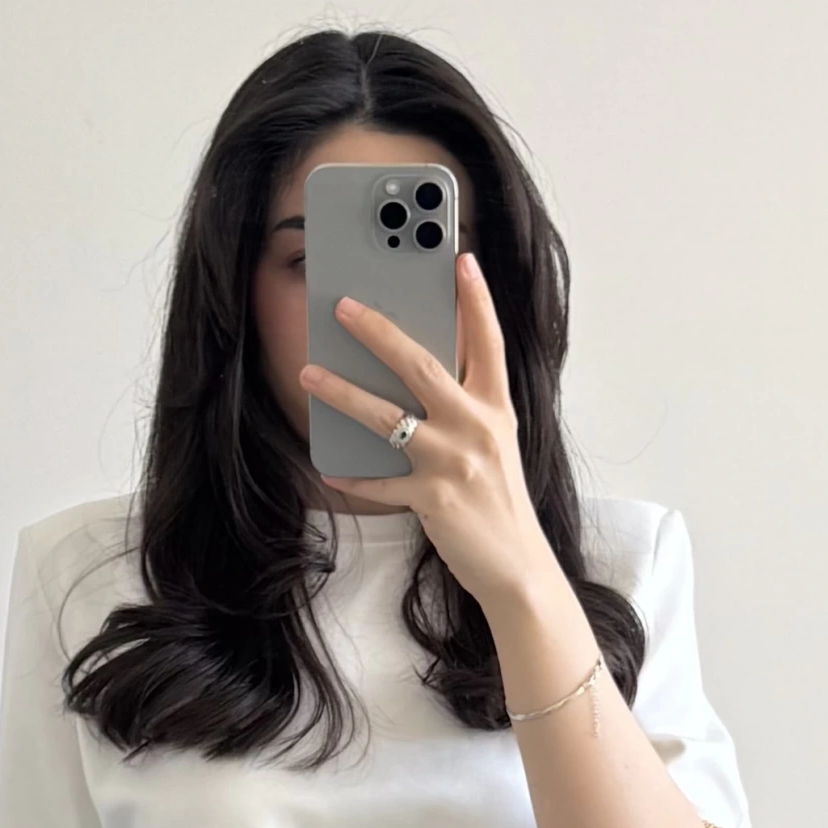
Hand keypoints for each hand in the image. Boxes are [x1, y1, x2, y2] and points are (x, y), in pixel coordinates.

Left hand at [299, 251, 558, 615]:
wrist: (518, 567)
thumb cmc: (500, 502)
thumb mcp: (496, 444)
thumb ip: (467, 406)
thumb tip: (422, 371)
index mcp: (496, 409)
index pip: (488, 342)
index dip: (476, 300)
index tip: (461, 260)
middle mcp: (477, 428)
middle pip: (421, 365)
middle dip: (377, 330)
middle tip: (343, 306)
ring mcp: (454, 463)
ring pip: (387, 417)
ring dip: (342, 392)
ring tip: (309, 373)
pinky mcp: (433, 499)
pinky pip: (380, 480)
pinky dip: (352, 474)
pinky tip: (329, 466)